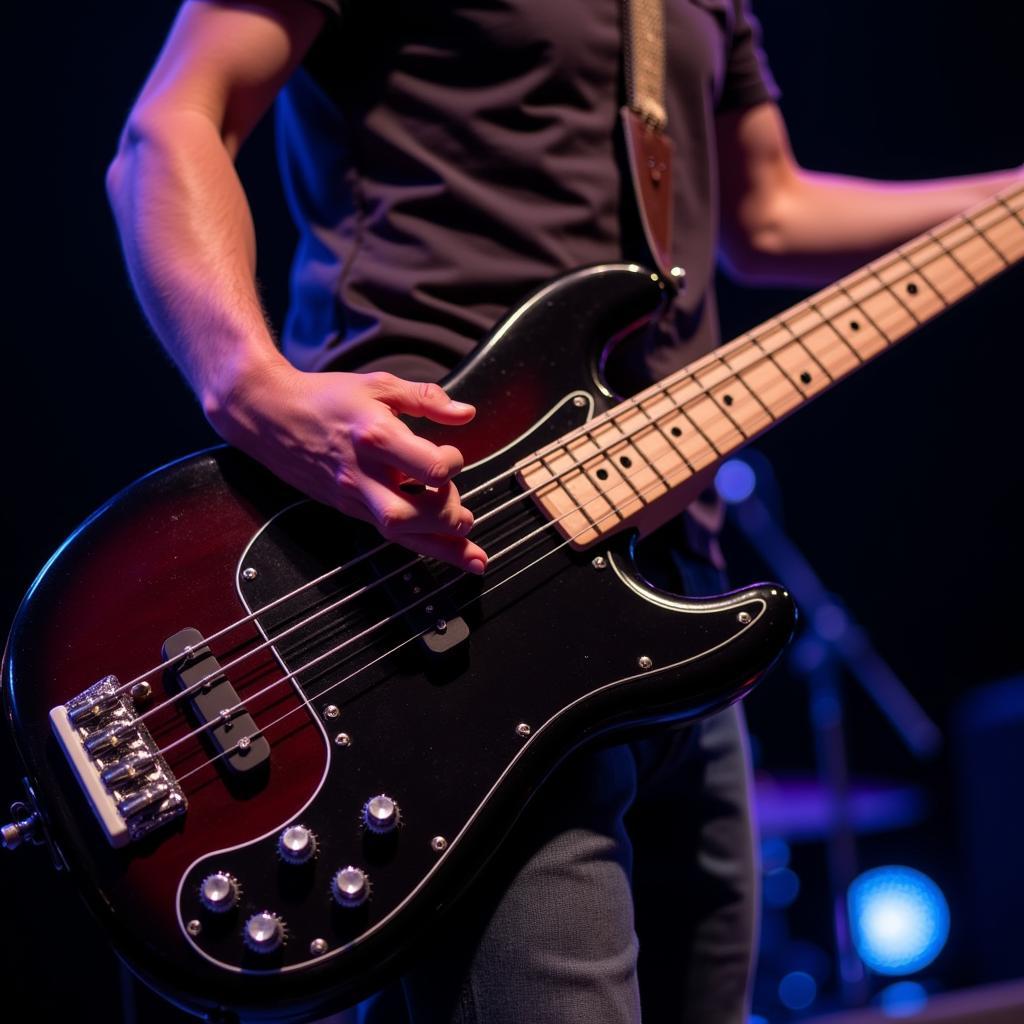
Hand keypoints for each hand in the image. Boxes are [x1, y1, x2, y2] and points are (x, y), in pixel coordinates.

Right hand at [206, 361, 487, 572]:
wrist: (269, 413)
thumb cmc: (327, 397)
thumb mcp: (379, 385)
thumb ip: (426, 398)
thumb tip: (466, 414)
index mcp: (376, 436)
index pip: (430, 467)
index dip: (454, 463)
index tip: (452, 454)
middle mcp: (364, 473)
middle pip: (409, 514)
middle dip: (447, 518)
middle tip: (464, 511)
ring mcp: (353, 495)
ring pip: (398, 534)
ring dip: (441, 547)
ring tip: (471, 553)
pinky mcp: (349, 508)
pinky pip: (388, 534)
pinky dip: (422, 545)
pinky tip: (448, 552)